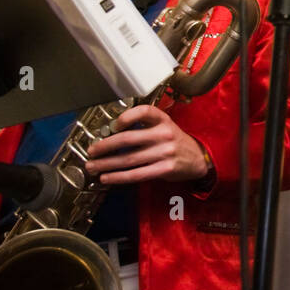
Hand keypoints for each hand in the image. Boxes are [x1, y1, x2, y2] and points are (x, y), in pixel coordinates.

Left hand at [84, 105, 210, 183]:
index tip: (112, 125)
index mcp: (163, 120)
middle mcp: (164, 134)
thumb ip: (143, 127)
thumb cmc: (175, 141)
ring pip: (129, 159)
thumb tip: (111, 134)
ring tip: (92, 167)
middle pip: (128, 139)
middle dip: (105, 146)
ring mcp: (165, 152)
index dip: (126, 116)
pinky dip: (119, 177)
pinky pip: (137, 174)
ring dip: (106, 164)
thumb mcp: (164, 126)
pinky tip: (107, 178)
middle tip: (91, 151)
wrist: (198, 158)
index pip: (144, 112)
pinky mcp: (164, 169)